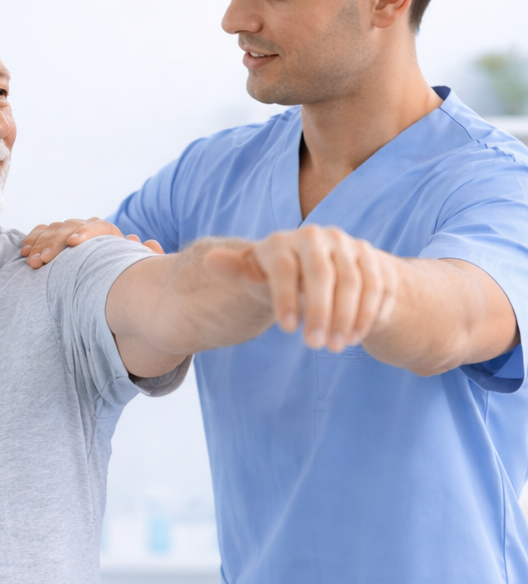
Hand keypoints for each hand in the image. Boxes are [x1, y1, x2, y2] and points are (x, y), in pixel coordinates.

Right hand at [21, 217, 163, 268]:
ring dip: (40, 245)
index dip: (86, 233)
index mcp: (110, 235)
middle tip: (44, 261)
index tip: (74, 244)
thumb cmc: (123, 278)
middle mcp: (90, 229)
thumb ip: (145, 256)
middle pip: (71, 227)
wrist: (108, 280)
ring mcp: (71, 231)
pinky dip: (33, 240)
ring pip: (54, 230)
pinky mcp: (56, 239)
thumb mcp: (136, 268)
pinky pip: (42, 233)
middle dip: (56, 243)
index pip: (99, 227)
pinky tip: (24, 253)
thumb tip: (148, 242)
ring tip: (32, 263)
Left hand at [206, 226, 396, 351]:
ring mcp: (349, 245)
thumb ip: (238, 270)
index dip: (285, 299)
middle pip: (321, 273)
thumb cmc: (281, 279)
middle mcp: (320, 236)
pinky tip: (355, 337)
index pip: (285, 268)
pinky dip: (366, 313)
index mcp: (285, 241)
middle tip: (315, 347)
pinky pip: (374, 286)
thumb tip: (209, 259)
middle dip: (320, 312)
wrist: (323, 266)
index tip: (286, 330)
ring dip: (346, 317)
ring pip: (353, 281)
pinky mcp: (372, 259)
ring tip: (335, 347)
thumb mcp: (259, 276)